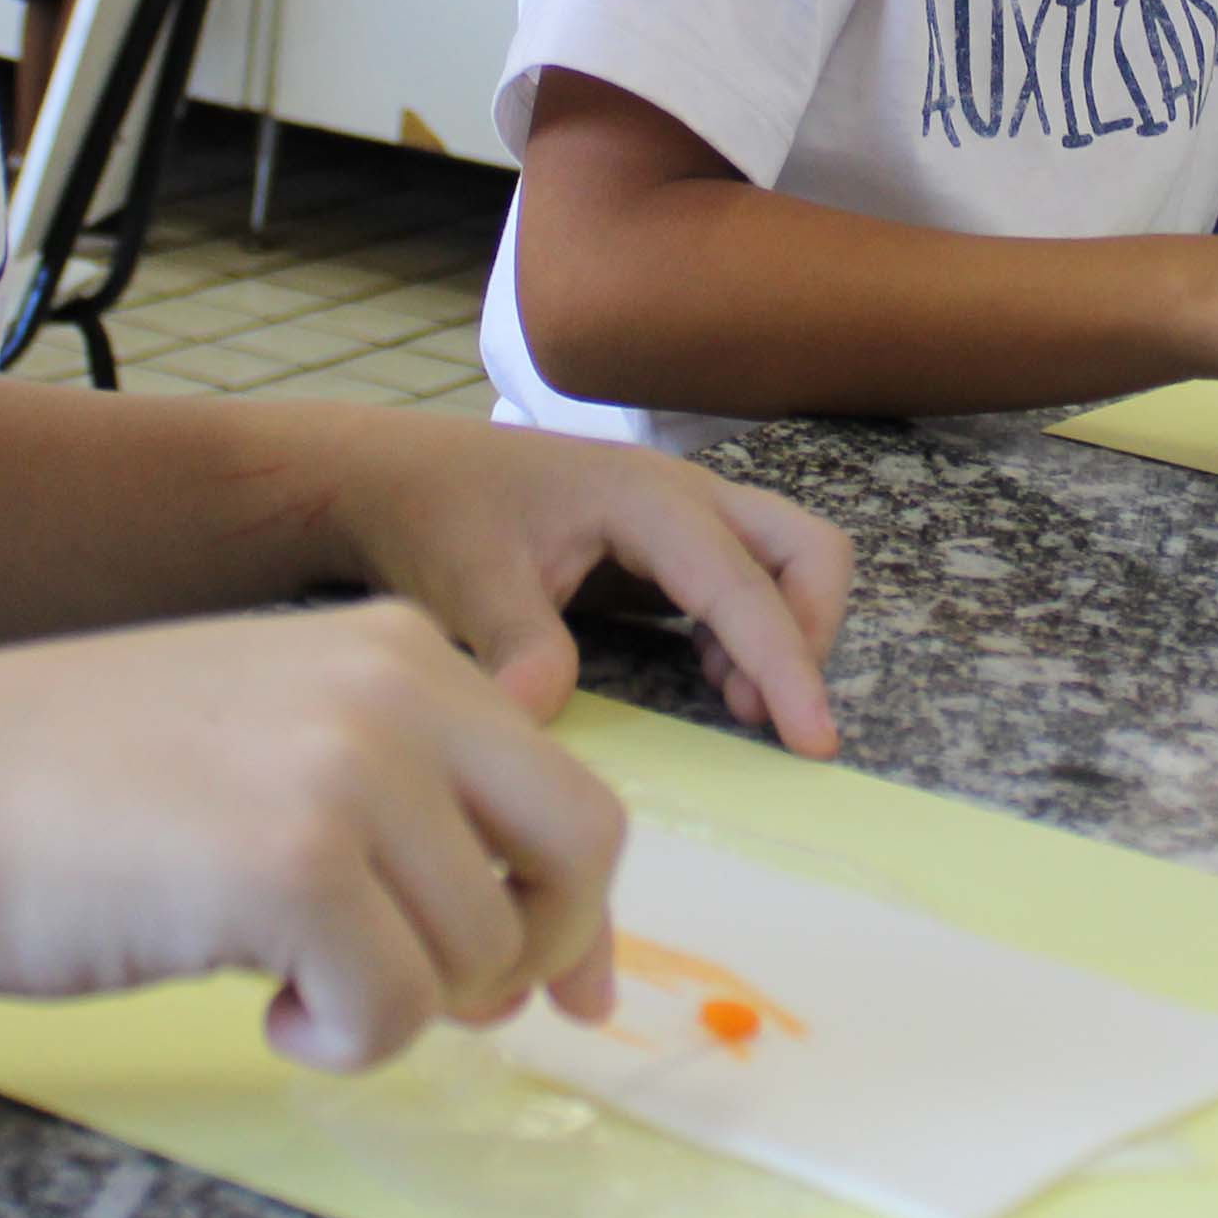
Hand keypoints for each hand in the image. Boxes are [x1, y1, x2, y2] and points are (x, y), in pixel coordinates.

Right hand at [0, 598, 630, 1073]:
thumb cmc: (75, 785)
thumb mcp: (269, 736)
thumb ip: (397, 803)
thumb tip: (528, 951)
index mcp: (399, 652)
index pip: (565, 790)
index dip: (573, 907)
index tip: (567, 989)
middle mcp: (397, 694)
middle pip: (578, 857)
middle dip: (534, 954)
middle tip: (439, 1003)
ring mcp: (352, 778)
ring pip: (482, 955)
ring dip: (399, 1009)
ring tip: (290, 985)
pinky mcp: (298, 872)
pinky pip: (396, 1012)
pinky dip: (343, 1043)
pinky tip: (264, 1008)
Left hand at [307, 406, 851, 755]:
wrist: (403, 476)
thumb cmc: (437, 516)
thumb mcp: (466, 581)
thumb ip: (515, 643)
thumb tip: (538, 714)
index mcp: (644, 499)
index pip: (743, 586)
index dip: (786, 666)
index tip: (814, 741)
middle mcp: (683, 494)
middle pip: (806, 548)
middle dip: (811, 631)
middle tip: (774, 713)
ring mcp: (683, 513)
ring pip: (788, 559)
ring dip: (783, 633)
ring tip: (730, 702)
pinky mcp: (671, 539)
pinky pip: (749, 578)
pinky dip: (751, 631)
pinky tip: (709, 676)